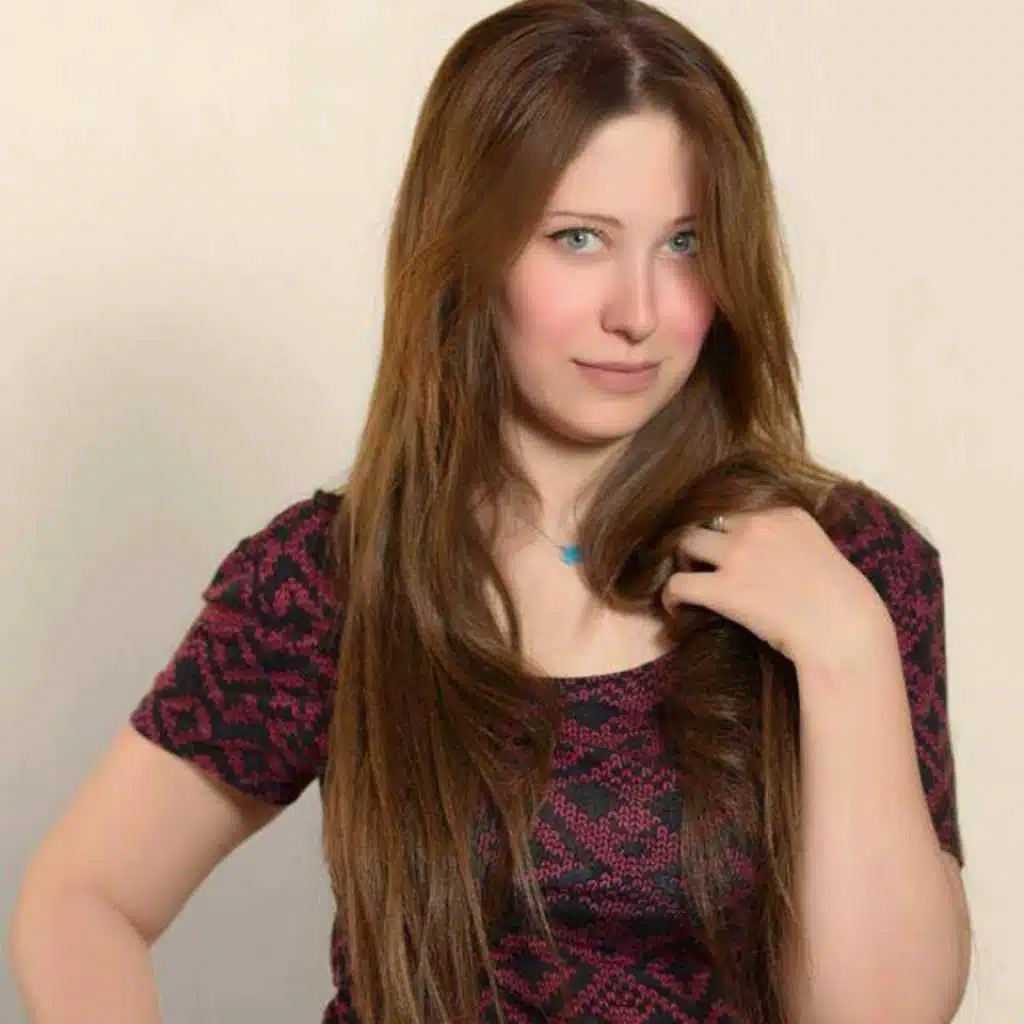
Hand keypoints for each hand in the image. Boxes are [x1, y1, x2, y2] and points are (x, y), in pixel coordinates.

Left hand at [661, 506, 895, 669]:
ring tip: (689, 579)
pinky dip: (671, 596)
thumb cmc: (843, 602)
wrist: (844, 631)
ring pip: (686, 543)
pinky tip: (676, 609)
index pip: (740, 511)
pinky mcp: (723, 589)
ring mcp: (738, 555)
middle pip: (709, 520)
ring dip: (684, 560)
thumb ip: (791, 542)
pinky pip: (678, 583)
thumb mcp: (820, 552)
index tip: (726, 549)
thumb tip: (770, 556)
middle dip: (702, 539)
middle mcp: (758, 525)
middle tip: (701, 562)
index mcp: (786, 513)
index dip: (728, 531)